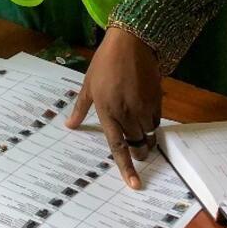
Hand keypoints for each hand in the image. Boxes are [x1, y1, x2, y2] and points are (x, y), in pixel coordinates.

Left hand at [65, 27, 161, 189]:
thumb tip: (69, 125)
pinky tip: (148, 121)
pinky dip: (152, 125)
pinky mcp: (156, 99)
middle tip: (139, 155)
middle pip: (137, 144)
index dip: (126, 168)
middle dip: (139, 153)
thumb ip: (81, 109)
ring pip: (148, 134)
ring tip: (144, 140)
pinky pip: (156, 121)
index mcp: (107, 112)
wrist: (131, 43)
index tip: (135, 184)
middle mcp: (126, 113)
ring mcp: (143, 107)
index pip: (118, 146)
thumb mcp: (88, 85)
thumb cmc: (105, 63)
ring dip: (146, 140)